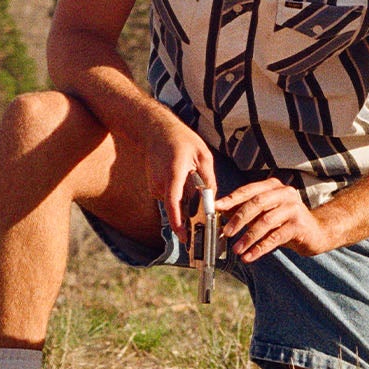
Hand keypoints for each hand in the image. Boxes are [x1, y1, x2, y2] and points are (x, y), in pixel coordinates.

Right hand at [144, 115, 216, 239]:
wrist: (156, 131)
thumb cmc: (181, 140)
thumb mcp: (203, 155)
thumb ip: (209, 179)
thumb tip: (213, 199)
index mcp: (174, 174)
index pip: (173, 203)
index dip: (178, 222)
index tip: (184, 237)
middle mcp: (161, 183)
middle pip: (178, 207)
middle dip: (191, 211)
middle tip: (203, 202)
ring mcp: (155, 186)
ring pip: (176, 203)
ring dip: (186, 199)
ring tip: (190, 177)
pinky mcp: (154, 188)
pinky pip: (171, 198)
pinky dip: (179, 194)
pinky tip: (183, 177)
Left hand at [218, 177, 330, 262]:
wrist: (316, 232)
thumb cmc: (285, 221)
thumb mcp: (265, 213)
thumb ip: (246, 210)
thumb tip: (221, 211)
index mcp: (273, 186)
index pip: (249, 190)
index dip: (232, 199)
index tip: (217, 208)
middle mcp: (284, 193)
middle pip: (257, 203)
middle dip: (239, 218)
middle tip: (227, 232)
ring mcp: (293, 208)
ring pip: (266, 222)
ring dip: (249, 237)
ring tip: (237, 249)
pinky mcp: (299, 225)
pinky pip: (275, 237)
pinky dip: (260, 248)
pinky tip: (250, 256)